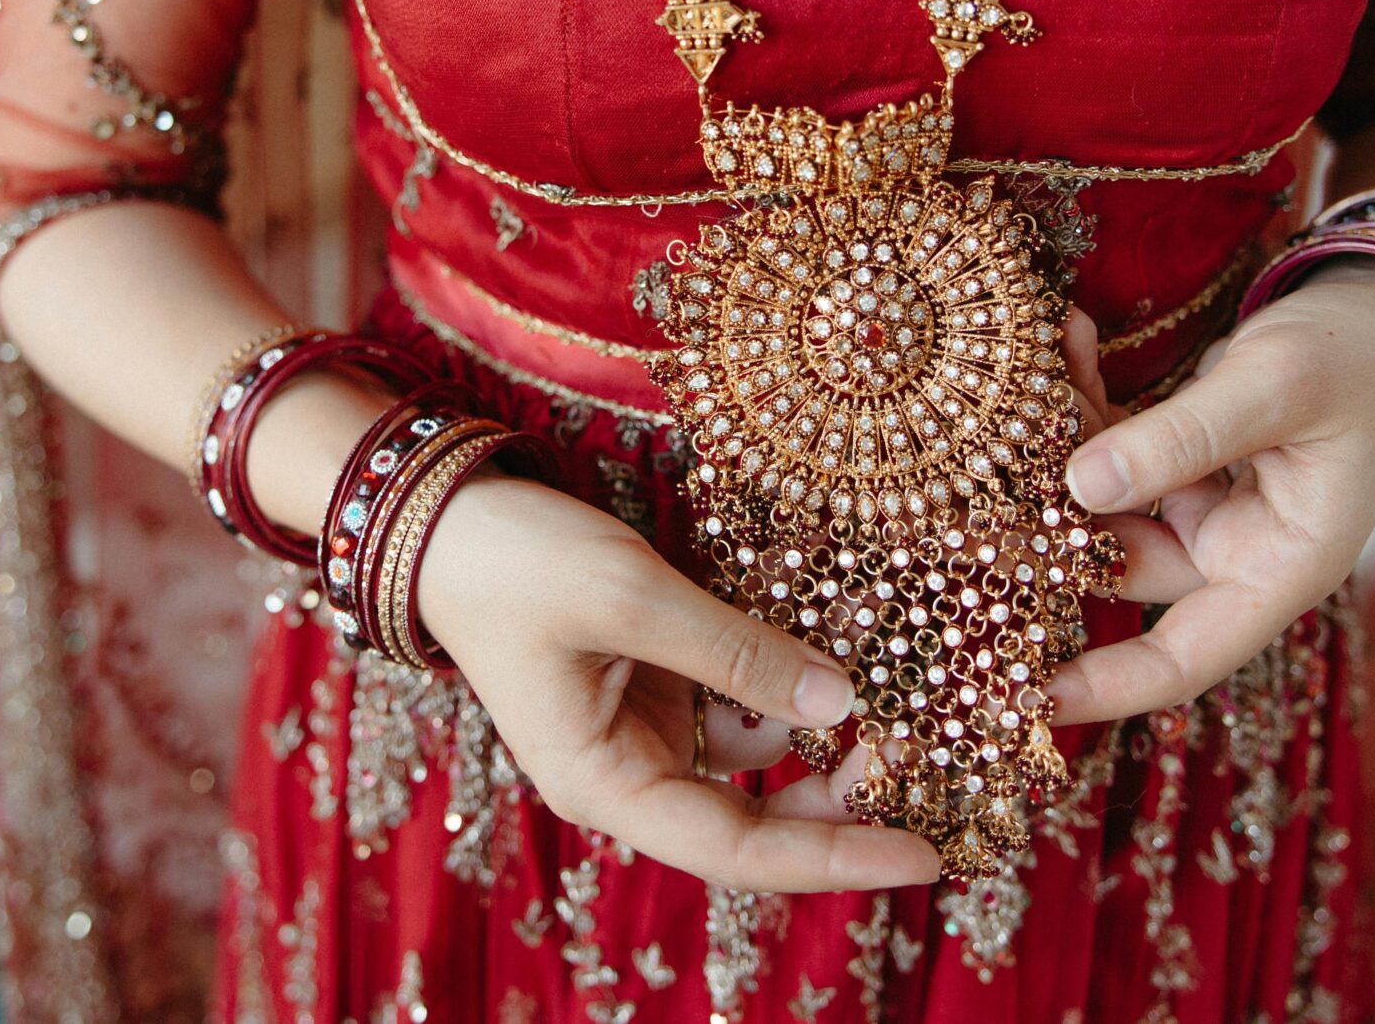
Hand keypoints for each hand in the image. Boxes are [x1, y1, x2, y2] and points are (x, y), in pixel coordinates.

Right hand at [414, 475, 946, 892]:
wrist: (439, 517)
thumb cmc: (513, 563)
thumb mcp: (629, 597)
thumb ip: (734, 652)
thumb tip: (839, 698)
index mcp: (607, 785)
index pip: (740, 851)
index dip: (838, 858)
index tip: (927, 857)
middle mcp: (629, 773)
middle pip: (757, 818)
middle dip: (844, 800)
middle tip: (934, 772)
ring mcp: (642, 728)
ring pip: (758, 758)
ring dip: (826, 738)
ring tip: (908, 706)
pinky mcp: (653, 681)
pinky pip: (738, 700)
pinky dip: (789, 683)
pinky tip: (844, 650)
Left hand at [1043, 259, 1374, 725]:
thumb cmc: (1364, 354)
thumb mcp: (1278, 387)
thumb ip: (1185, 437)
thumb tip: (1081, 484)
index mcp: (1279, 567)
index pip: (1183, 658)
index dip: (1104, 685)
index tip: (1022, 699)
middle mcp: (1238, 548)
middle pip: (1118, 570)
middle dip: (1039, 542)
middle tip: (954, 510)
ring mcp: (1208, 503)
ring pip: (1104, 503)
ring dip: (1054, 454)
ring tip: (1005, 399)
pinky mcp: (1187, 457)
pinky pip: (1118, 447)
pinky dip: (1089, 402)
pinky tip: (1069, 340)